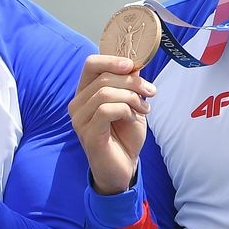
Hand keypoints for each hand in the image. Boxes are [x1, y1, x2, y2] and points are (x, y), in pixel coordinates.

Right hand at [69, 54, 154, 195]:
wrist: (123, 167)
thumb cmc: (125, 136)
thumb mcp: (131, 105)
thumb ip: (129, 85)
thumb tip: (134, 65)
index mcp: (85, 93)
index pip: (91, 64)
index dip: (113, 60)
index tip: (133, 66)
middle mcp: (77, 104)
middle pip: (104, 77)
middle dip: (132, 82)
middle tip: (150, 92)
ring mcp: (79, 119)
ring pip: (105, 93)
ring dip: (131, 97)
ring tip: (144, 108)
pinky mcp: (87, 133)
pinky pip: (106, 110)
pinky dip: (125, 110)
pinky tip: (132, 118)